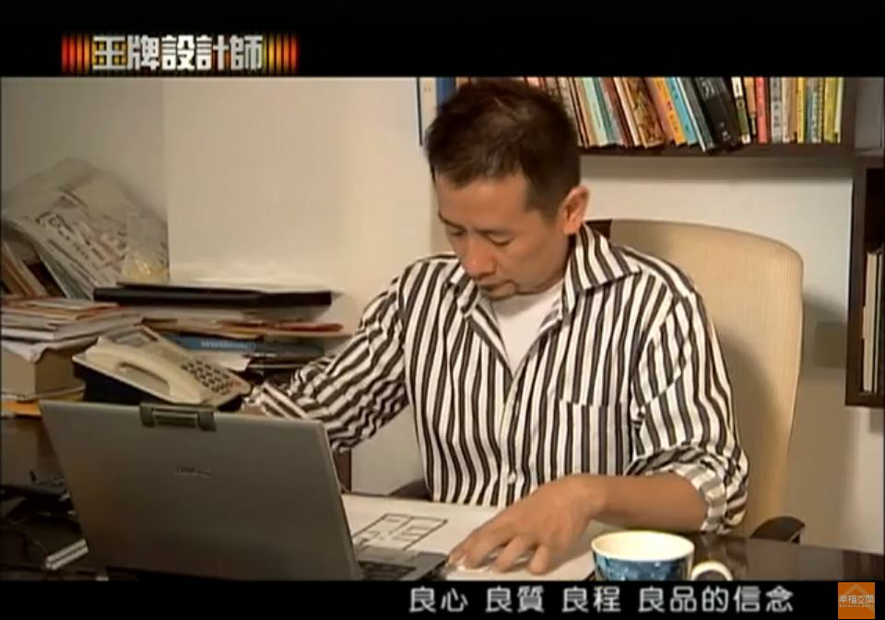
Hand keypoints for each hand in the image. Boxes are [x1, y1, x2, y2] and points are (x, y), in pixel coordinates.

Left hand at [448, 474, 604, 574]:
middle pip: (490, 541)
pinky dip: (534, 567)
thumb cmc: (547, 501)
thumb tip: (484, 540)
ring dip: (502, 563)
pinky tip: (534, 564)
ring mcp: (535, 536)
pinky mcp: (552, 545)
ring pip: (510, 556)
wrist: (574, 495)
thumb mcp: (520, 509)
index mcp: (509, 516)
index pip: (481, 531)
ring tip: (499, 565)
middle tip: (469, 564)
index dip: (465, 545)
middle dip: (476, 554)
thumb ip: (504, 526)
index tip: (453, 556)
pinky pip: (537, 564)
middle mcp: (519, 526)